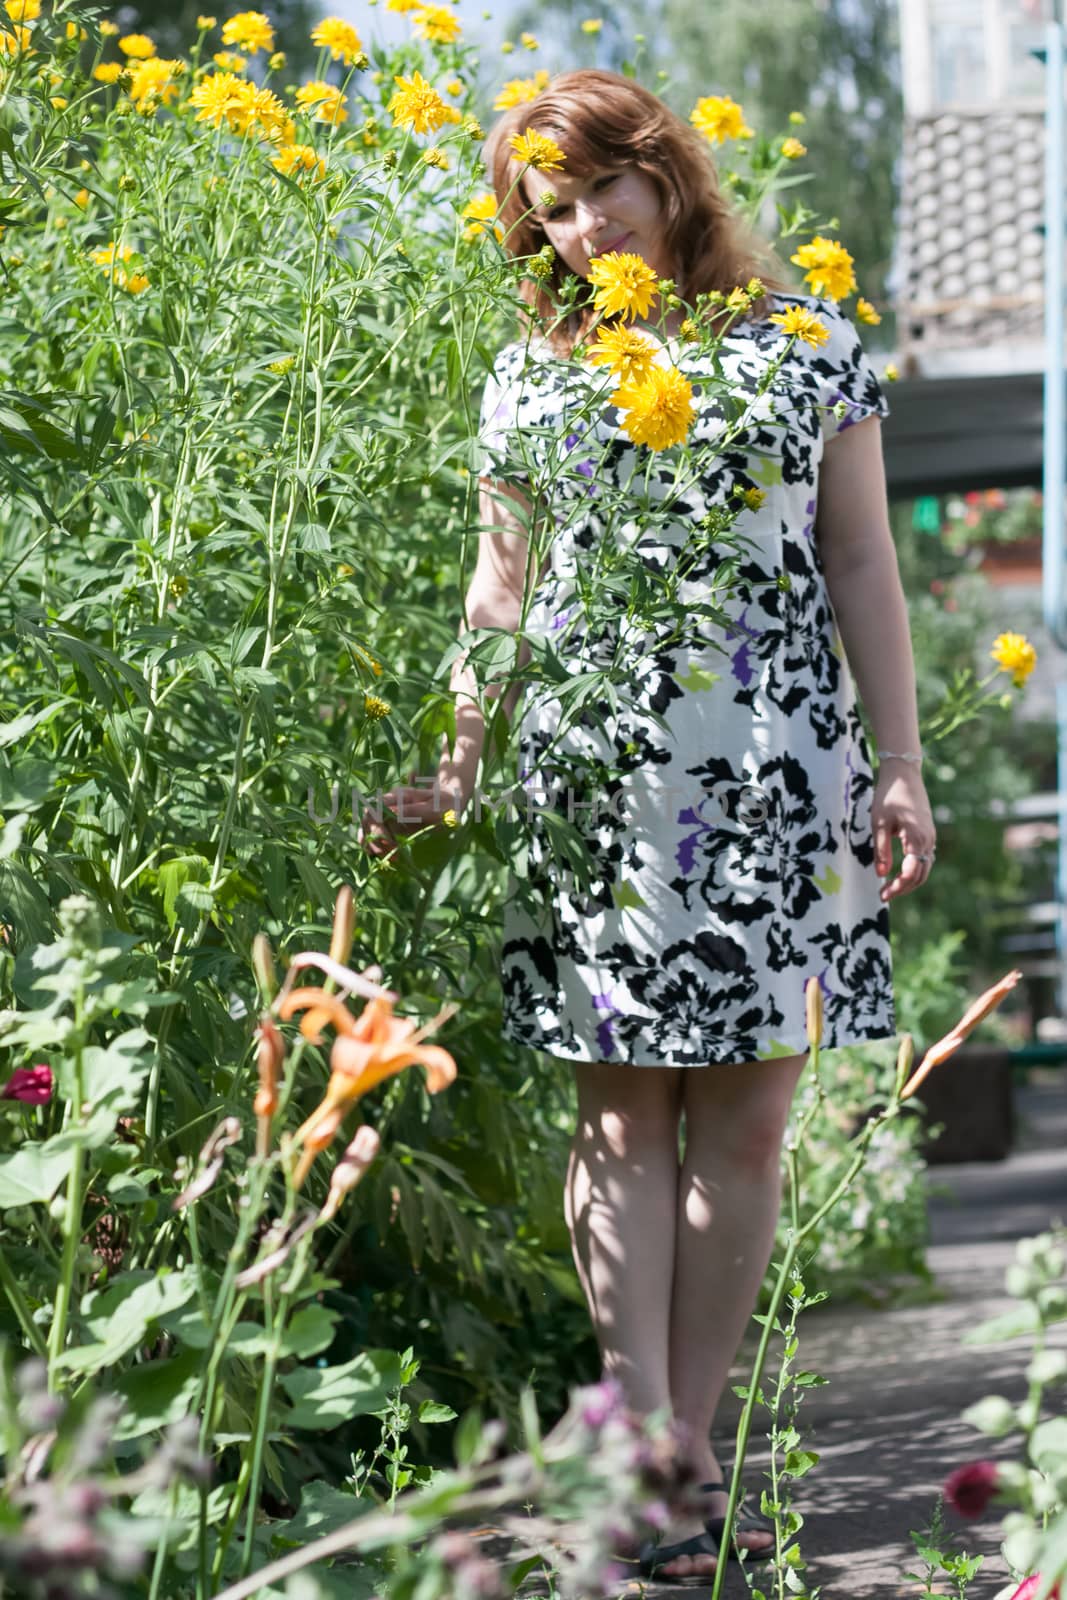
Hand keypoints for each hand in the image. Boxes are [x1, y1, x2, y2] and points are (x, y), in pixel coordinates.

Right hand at [359, 772, 462, 858]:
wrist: (450, 803)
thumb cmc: (444, 804)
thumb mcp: (433, 808)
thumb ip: (414, 810)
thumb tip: (393, 812)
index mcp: (397, 796)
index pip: (375, 808)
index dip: (377, 826)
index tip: (388, 842)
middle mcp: (389, 804)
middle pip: (369, 820)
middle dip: (375, 839)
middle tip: (389, 853)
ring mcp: (388, 815)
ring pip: (368, 828)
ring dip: (373, 844)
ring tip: (386, 857)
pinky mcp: (391, 826)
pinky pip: (376, 836)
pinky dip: (376, 846)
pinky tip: (382, 856)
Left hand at [872, 764, 936, 901]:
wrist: (903, 774)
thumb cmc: (888, 796)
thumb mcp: (879, 823)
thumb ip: (881, 850)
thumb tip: (882, 875)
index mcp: (917, 838)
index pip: (911, 873)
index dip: (897, 887)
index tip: (882, 895)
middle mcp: (928, 840)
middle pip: (920, 875)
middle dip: (903, 888)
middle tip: (884, 895)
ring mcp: (930, 836)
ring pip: (924, 867)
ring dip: (910, 881)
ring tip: (890, 887)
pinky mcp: (928, 833)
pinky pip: (924, 858)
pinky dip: (914, 869)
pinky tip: (900, 872)